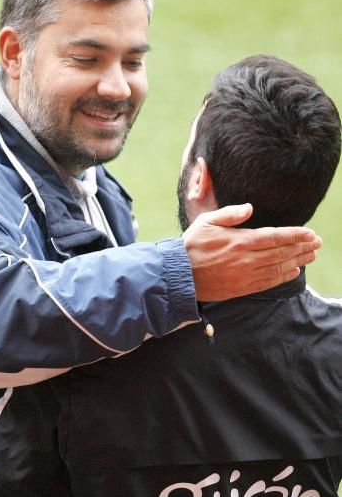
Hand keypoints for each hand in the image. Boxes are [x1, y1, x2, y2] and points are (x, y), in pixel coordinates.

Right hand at [183, 204, 321, 301]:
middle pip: (281, 252)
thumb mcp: (206, 221)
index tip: (310, 233)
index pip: (275, 237)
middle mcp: (246, 259)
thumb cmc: (191, 245)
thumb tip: (249, 208)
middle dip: (302, 247)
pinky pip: (268, 282)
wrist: (179, 274)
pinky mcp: (242, 288)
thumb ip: (229, 214)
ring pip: (278, 268)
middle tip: (317, 243)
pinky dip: (283, 277)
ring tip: (311, 256)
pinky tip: (293, 271)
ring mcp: (245, 275)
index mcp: (239, 241)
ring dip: (297, 261)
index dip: (295, 235)